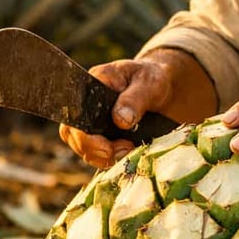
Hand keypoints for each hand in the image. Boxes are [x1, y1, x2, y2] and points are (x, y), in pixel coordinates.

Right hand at [59, 58, 174, 167]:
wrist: (164, 90)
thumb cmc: (153, 79)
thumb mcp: (149, 84)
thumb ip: (134, 99)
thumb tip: (121, 121)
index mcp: (92, 85)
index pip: (75, 113)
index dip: (85, 136)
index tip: (106, 148)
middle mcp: (86, 106)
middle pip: (74, 135)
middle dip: (96, 151)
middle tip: (126, 149)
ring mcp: (92, 123)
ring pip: (84, 149)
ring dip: (105, 158)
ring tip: (131, 150)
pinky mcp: (102, 136)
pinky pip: (97, 155)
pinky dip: (112, 160)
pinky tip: (130, 154)